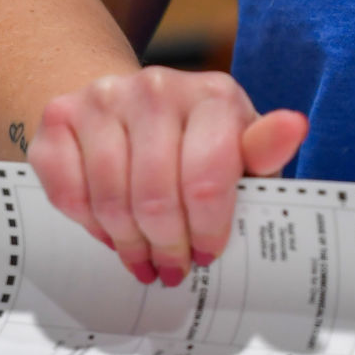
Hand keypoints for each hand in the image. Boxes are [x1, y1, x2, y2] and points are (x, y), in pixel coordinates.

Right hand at [27, 66, 307, 286]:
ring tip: (145, 259)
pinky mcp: (60, 115)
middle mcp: (158, 87)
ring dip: (130, 243)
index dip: (207, 228)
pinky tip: (112, 232)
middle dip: (168, 245)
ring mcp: (104, 97)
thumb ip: (266, 149)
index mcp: (214, 94)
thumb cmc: (202, 141)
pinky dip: (90, 224)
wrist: (136, 107)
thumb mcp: (243, 149)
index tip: (207, 253)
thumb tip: (295, 126)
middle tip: (174, 268)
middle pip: (156, 195)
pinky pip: (68, 192)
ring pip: (111, 198)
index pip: (208, 177)